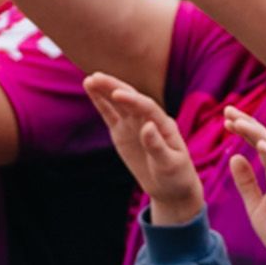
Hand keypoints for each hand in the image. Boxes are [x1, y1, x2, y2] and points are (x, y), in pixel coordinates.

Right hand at [84, 76, 210, 230]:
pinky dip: (101, 103)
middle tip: (97, 77)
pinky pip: (110, 115)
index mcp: (165, 125)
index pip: (148, 108)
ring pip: (118, 104)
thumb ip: (157, 145)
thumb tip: (147, 126)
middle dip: (115, 88)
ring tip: (90, 79)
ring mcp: (135, 125)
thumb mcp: (170, 164)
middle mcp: (149, 120)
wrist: (171, 187)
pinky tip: (91, 90)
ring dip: (105, 91)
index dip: (133, 100)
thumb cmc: (176, 176)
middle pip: (131, 100)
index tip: (117, 94)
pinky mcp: (123, 132)